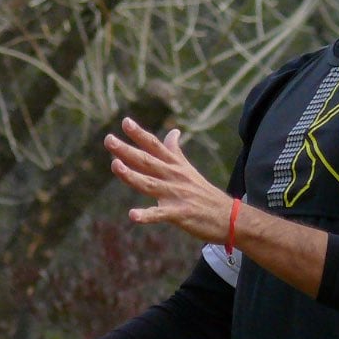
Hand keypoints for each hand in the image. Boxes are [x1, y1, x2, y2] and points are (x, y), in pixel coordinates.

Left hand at [106, 118, 232, 243]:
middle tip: (108, 139)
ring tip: (114, 165)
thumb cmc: (205, 193)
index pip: (155, 145)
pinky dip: (146, 215)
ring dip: (131, 175)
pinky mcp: (180, 214)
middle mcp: (174, 177)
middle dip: (126, 150)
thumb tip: (173, 130)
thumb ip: (176, 151)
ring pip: (150, 183)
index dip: (139, 134)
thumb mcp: (189, 168)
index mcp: (175, 166)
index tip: (124, 121)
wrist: (230, 217)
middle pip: (147, 161)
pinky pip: (160, 214)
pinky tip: (132, 215)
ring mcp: (177, 195)